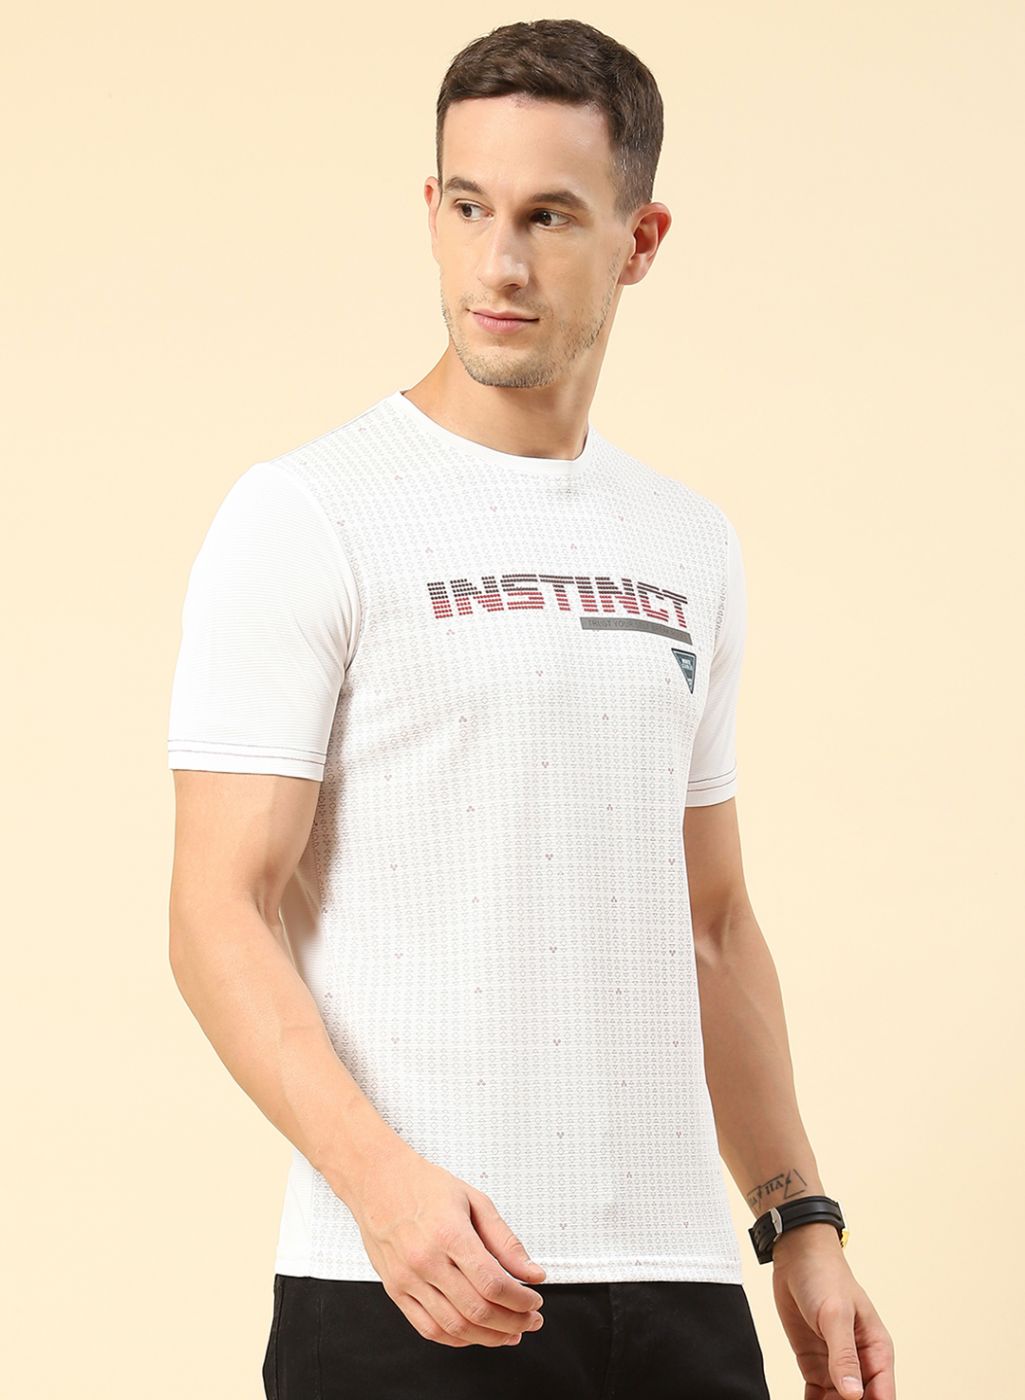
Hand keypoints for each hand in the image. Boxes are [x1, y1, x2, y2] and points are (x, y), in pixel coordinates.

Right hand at [344, 1138, 547, 1347]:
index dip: (521, 1300)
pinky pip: (428, 1329)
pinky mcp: (395, 1290)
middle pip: (477, 1310)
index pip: (493, 1283)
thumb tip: (532, 1272)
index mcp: (449, 1234)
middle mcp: (426, 1260)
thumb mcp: (474, 1200)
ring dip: (489, 1337)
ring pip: (454, 1327)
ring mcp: (407, 1279)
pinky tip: (475, 1333)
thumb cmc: (423, 1186)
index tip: (535, 1299)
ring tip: (509, 1332)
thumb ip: (505, 1241)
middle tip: (530, 1320)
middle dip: (513, 1322)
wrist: (377, 1181)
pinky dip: (457, 1339)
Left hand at [771, 1226, 895, 1398]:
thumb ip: (844, 1355)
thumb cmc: (825, 1276)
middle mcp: (860, 1363)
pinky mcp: (816, 1365)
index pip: (883, 1396)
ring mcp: (837, 1366)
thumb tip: (854, 1395)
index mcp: (877, 1351)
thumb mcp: (835, 1314)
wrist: (797, 1258)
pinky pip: (817, 1397)